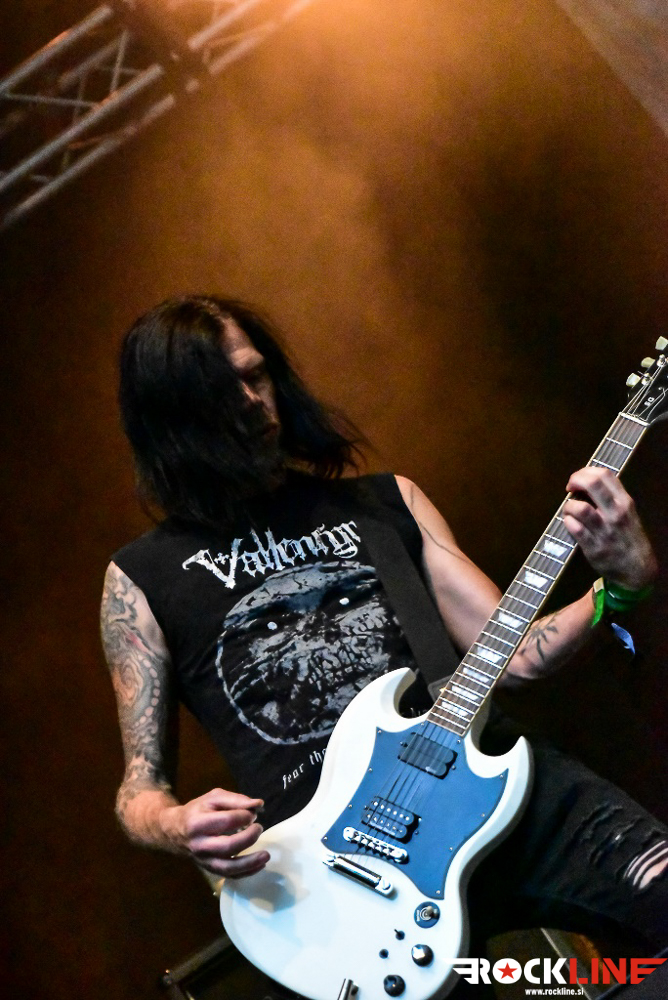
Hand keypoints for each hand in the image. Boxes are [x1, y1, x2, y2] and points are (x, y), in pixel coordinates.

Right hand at [161, 788, 268, 877]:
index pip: (226, 821)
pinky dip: (247, 872)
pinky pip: (229, 875)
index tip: (252, 813)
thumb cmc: (197, 811)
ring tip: (266, 855)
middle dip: (248, 838)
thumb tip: (259, 804)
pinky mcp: (209, 869)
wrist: (174, 831)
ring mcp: (204, 860)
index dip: (244, 816)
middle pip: (227, 846)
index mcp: (198, 823)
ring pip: (228, 868)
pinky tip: (260, 864)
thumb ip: (236, 800)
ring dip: (250, 863)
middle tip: (259, 827)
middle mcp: (200, 844)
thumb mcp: (212, 798)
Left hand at [563, 468, 657, 589]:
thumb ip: (610, 498)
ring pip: (580, 508)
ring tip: (570, 510)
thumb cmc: (628, 537)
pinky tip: (570, 523)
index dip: (585, 472)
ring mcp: (605, 531)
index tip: (577, 480)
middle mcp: (616, 514)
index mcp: (625, 502)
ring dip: (569, 505)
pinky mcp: (594, 547)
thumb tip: (585, 484)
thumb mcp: (627, 513)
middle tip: (569, 488)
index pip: (604, 475)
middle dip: (575, 481)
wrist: (638, 569)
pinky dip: (568, 522)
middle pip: (592, 484)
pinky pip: (575, 529)